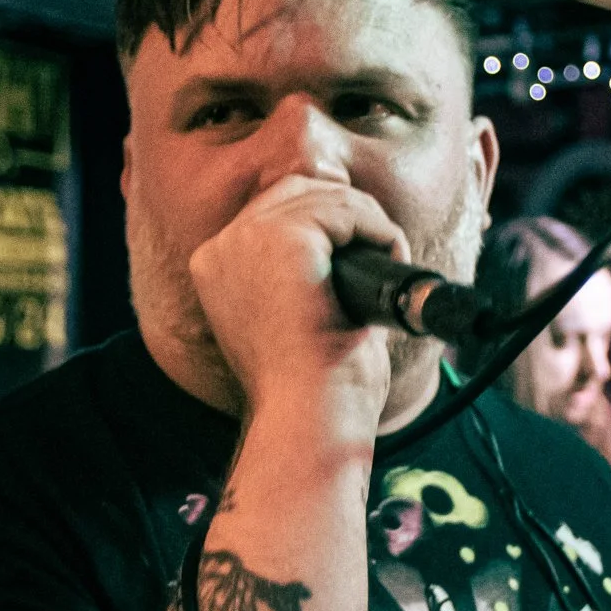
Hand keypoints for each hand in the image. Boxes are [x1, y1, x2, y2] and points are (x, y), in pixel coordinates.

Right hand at [188, 174, 405, 441]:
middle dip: (348, 213)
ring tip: (393, 262)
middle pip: (296, 191)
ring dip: (370, 223)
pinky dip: (379, 229)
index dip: (326, 222)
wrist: (309, 419)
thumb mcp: (298, 321)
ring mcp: (246, 239)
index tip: (362, 254)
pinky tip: (392, 259)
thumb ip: (313, 274)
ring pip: (326, 196)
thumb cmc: (312, 389)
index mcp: (217, 269)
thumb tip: (361, 242)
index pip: (273, 212)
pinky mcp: (282, 239)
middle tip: (384, 251)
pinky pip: (346, 208)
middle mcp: (222, 248)